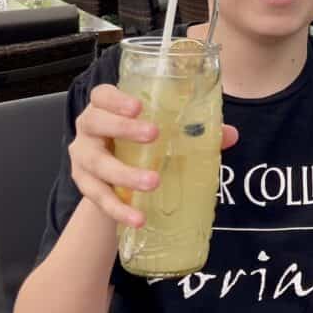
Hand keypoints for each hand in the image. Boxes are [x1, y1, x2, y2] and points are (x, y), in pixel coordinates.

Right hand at [69, 84, 238, 227]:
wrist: (113, 180)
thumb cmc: (139, 145)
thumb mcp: (161, 134)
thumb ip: (193, 131)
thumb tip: (230, 135)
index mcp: (106, 108)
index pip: (102, 95)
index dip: (116, 99)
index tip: (138, 105)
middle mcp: (89, 128)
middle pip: (96, 123)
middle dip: (123, 128)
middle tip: (153, 135)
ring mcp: (82, 157)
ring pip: (97, 163)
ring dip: (125, 173)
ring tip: (153, 182)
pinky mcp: (84, 186)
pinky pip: (99, 198)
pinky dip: (119, 209)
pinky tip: (137, 217)